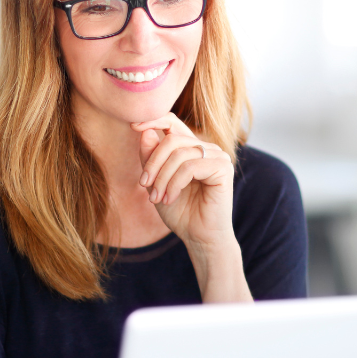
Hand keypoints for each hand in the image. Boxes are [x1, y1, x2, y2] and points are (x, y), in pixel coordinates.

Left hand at [132, 114, 233, 249]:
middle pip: (172, 139)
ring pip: (180, 153)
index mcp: (192, 148)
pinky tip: (169, 198)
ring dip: (162, 178)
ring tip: (156, 198)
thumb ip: (151, 157)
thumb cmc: (180, 212)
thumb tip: (145, 131)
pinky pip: (191, 167)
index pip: (172, 122)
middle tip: (144, 185)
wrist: (199, 238)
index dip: (153, 120)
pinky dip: (174, 183)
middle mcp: (207, 148)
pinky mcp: (223, 168)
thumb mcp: (157, 182)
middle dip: (153, 162)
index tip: (132, 126)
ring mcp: (218, 156)